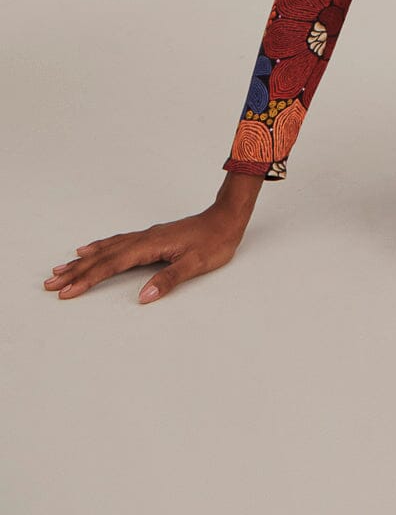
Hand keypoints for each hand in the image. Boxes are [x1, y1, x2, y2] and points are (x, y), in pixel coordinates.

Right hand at [42, 207, 247, 303]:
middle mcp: (143, 239)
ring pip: (107, 249)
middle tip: (50, 283)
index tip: (66, 291)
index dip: (88, 279)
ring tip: (61, 268)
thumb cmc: (214, 242)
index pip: (112, 265)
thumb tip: (143, 296)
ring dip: (83, 260)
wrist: (226, 218)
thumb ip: (169, 279)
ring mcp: (145, 236)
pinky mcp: (150, 237)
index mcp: (150, 246)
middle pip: (103, 257)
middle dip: (76, 272)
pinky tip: (91, 248)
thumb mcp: (196, 264)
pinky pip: (116, 242)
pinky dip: (99, 247)